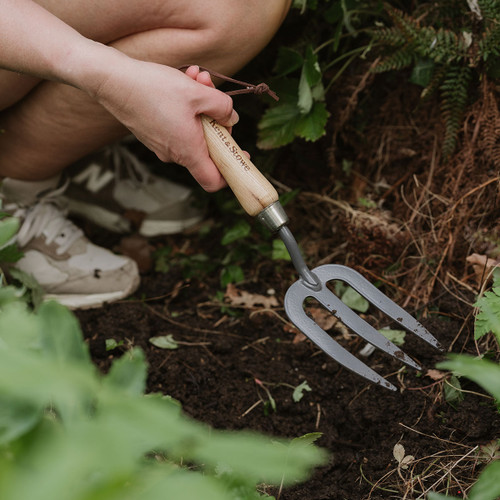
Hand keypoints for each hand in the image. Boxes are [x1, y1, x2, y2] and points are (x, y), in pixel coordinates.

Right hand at [91, 54, 238, 191]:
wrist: (111, 80)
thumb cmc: (153, 88)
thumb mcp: (198, 93)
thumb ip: (223, 107)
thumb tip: (232, 118)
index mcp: (187, 151)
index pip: (214, 180)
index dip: (231, 171)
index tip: (239, 154)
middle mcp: (173, 154)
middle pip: (207, 147)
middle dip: (216, 118)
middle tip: (213, 91)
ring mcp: (161, 144)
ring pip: (193, 130)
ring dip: (201, 106)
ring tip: (197, 77)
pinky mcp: (152, 133)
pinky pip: (177, 125)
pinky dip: (185, 106)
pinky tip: (183, 81)